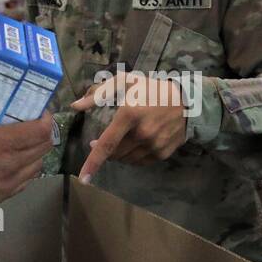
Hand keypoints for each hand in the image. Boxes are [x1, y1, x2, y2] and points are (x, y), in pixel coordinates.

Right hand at [0, 80, 52, 215]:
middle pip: (45, 146)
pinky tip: (13, 161)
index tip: (38, 110)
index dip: (45, 118)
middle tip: (30, 121)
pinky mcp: (4, 196)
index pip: (41, 130)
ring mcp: (10, 183)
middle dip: (43, 130)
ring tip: (22, 141)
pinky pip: (27, 180)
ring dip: (36, 150)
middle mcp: (11, 164)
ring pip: (38, 163)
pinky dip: (27, 168)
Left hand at [72, 70, 187, 181]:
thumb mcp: (125, 82)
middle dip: (106, 150)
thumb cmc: (151, 90)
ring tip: (125, 139)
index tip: (83, 178)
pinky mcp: (162, 153)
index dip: (93, 163)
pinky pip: (140, 162)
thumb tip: (75, 106)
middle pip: (115, 154)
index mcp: (130, 115)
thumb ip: (99, 94)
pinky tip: (137, 144)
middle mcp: (142, 134)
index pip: (107, 145)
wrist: (187, 101)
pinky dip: (133, 157)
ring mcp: (154, 146)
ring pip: (127, 160)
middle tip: (109, 137)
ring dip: (120, 154)